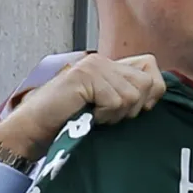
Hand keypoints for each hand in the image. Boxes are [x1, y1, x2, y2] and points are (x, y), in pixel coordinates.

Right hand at [0, 53, 165, 159]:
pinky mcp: (84, 77)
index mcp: (110, 66)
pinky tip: (89, 116)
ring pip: (132, 94)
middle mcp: (103, 61)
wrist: (35, 130)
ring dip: (116, 114)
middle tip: (109, 115)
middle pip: (146, 82)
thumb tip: (156, 94)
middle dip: (134, 107)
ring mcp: (93, 67)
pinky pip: (115, 101)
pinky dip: (104, 116)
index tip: (139, 108)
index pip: (151, 64)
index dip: (153, 89)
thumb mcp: (107, 106)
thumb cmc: (71, 122)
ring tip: (96, 116)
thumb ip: (129, 94)